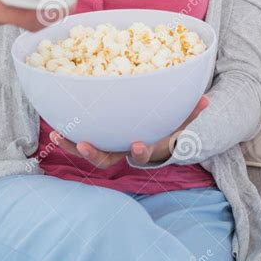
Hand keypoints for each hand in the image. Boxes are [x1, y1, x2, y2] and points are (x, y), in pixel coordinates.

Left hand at [49, 94, 209, 167]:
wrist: (154, 136)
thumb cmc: (168, 125)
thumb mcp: (182, 119)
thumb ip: (192, 112)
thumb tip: (206, 99)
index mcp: (145, 147)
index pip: (142, 154)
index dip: (140, 152)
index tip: (137, 144)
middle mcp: (123, 151)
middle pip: (108, 161)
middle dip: (95, 154)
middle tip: (84, 146)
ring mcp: (109, 146)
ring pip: (90, 153)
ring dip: (73, 147)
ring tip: (59, 136)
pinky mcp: (98, 138)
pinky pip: (80, 139)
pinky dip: (67, 137)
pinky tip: (55, 128)